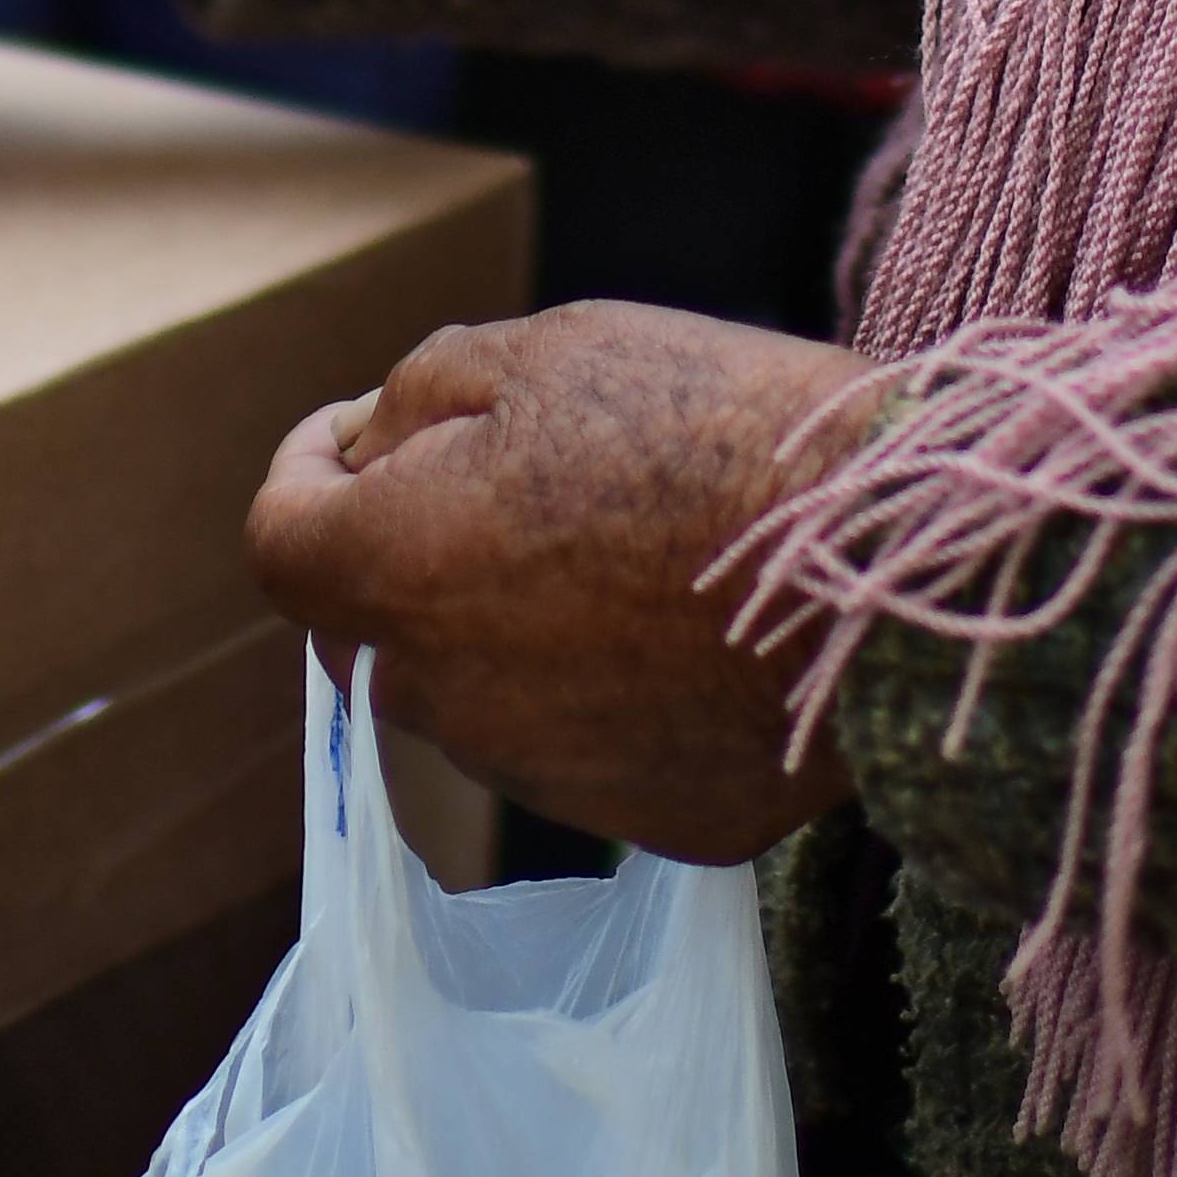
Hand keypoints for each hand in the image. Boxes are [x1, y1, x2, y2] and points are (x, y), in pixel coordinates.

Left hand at [249, 309, 884, 867]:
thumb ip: (416, 402)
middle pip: (376, 629)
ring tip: (632, 542)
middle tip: (504, 475)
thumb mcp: (542, 353)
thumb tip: (366, 454)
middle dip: (407, 551)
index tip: (360, 432)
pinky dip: (609, 693)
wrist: (894, 558)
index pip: (282, 541)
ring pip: (482, 695)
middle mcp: (449, 702)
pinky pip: (591, 750)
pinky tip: (694, 625)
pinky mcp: (652, 823)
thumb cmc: (711, 429)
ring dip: (509, 626)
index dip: (308, 471)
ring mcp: (550, 780)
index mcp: (398, 575)